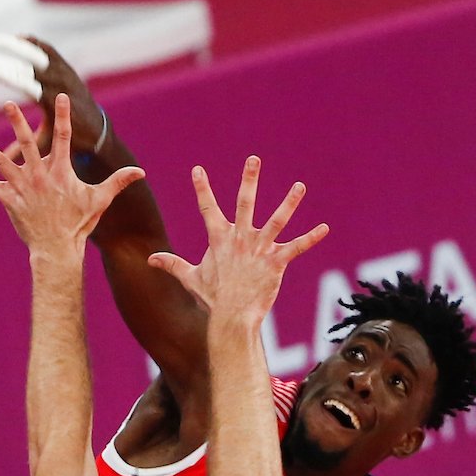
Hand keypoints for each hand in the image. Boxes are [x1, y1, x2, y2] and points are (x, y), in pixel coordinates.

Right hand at [0, 35, 107, 153]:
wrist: (97, 129)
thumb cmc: (70, 141)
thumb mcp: (46, 145)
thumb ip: (24, 150)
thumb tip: (2, 158)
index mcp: (52, 101)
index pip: (27, 83)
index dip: (6, 75)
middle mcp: (58, 82)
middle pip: (27, 65)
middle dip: (1, 61)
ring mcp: (63, 72)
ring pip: (37, 52)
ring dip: (14, 45)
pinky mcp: (65, 66)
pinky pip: (46, 50)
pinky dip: (31, 43)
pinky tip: (15, 39)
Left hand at [0, 95, 143, 260]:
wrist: (58, 248)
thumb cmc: (79, 224)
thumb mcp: (100, 200)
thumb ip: (118, 181)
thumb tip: (141, 172)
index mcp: (60, 171)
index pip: (62, 137)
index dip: (62, 116)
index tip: (60, 97)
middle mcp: (39, 175)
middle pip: (26, 143)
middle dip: (16, 122)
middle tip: (8, 104)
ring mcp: (22, 187)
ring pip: (0, 162)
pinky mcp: (9, 200)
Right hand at [147, 159, 327, 328]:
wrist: (231, 317)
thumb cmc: (212, 298)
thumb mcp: (190, 278)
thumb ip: (172, 264)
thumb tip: (151, 260)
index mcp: (220, 239)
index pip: (208, 208)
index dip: (202, 188)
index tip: (198, 170)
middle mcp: (240, 238)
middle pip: (245, 202)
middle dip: (249, 179)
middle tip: (253, 159)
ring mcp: (260, 249)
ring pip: (277, 220)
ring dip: (289, 202)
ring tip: (299, 186)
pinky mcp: (276, 262)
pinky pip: (296, 247)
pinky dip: (311, 238)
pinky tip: (324, 228)